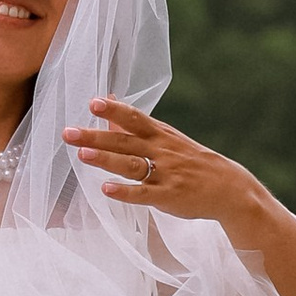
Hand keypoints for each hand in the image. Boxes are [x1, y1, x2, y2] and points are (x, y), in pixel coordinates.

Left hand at [62, 101, 252, 220]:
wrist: (227, 187)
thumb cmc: (190, 160)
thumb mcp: (165, 137)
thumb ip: (133, 123)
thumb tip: (107, 99)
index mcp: (159, 135)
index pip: (134, 118)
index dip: (114, 111)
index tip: (93, 103)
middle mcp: (160, 151)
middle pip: (124, 141)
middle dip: (95, 136)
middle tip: (68, 133)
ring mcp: (164, 173)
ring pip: (131, 164)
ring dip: (107, 160)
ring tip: (82, 155)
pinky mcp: (168, 196)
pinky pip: (143, 193)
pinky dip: (125, 191)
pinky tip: (106, 189)